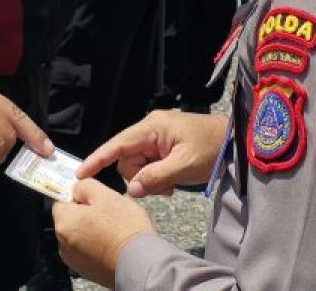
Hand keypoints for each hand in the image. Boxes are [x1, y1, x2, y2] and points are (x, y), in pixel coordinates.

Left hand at [53, 178, 154, 287]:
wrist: (139, 264)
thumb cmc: (124, 229)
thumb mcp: (106, 195)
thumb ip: (85, 186)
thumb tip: (76, 188)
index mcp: (64, 223)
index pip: (61, 200)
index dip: (77, 194)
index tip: (94, 196)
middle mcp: (63, 244)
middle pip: (70, 219)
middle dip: (86, 212)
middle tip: (108, 211)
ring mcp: (74, 260)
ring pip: (79, 235)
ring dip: (91, 229)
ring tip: (113, 229)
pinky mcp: (86, 271)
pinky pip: (87, 251)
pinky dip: (96, 245)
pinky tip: (113, 243)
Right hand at [79, 110, 228, 197]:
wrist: (235, 140)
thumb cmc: (212, 147)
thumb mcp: (184, 165)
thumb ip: (155, 177)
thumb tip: (132, 189)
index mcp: (152, 127)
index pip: (117, 144)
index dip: (98, 159)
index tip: (80, 173)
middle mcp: (150, 129)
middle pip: (127, 160)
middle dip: (139, 178)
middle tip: (162, 189)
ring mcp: (156, 137)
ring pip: (137, 166)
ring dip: (149, 180)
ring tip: (170, 186)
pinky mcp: (163, 146)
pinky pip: (149, 166)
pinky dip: (156, 177)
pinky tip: (171, 183)